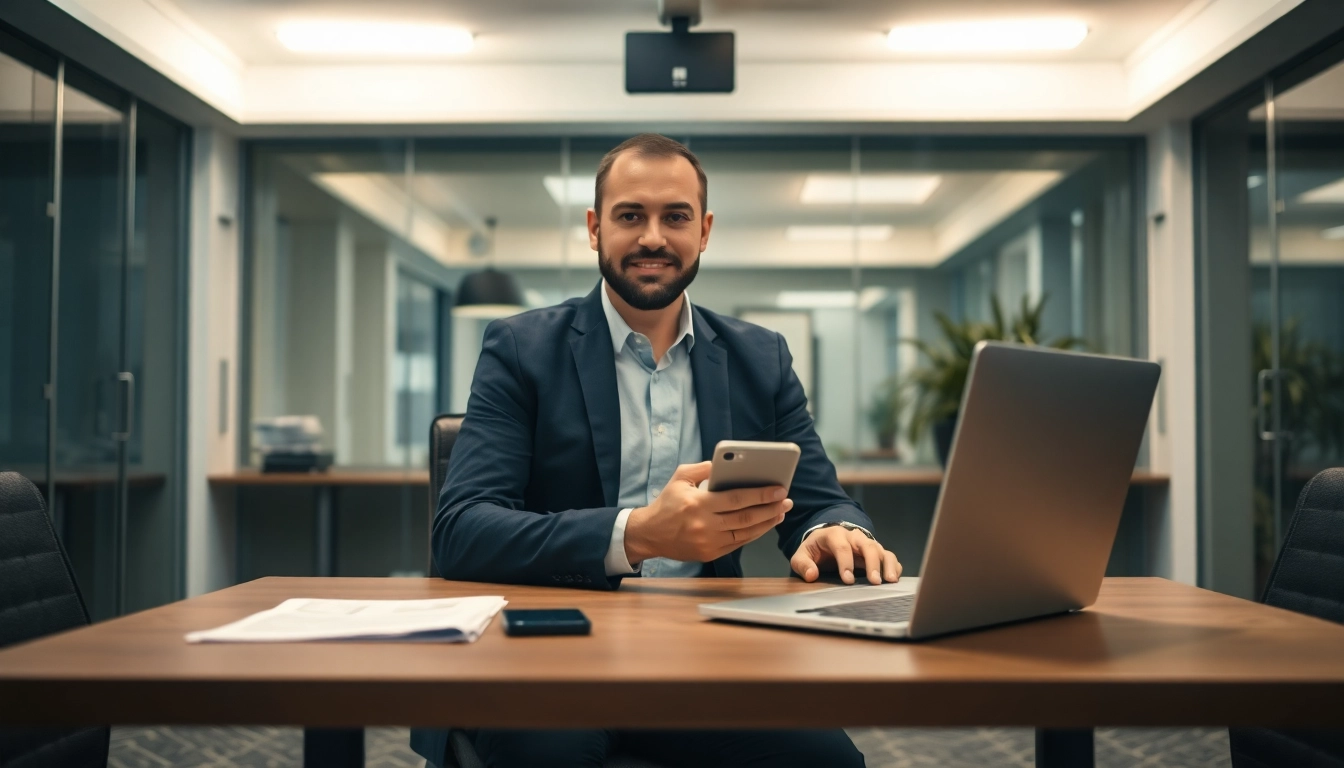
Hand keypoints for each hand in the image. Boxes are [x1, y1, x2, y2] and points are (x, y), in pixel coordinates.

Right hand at [625, 461, 792, 564]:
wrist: (649, 534)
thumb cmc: (666, 503)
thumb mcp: (680, 478)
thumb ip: (704, 468)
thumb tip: (727, 464)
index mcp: (698, 504)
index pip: (737, 498)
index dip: (761, 494)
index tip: (779, 489)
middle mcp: (705, 525)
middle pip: (746, 517)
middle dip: (770, 508)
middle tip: (786, 501)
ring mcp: (708, 542)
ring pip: (746, 533)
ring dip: (767, 523)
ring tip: (780, 512)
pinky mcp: (709, 553)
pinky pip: (738, 544)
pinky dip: (753, 534)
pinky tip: (764, 524)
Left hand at [791, 526, 900, 584]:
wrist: (826, 540)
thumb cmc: (815, 550)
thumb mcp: (802, 555)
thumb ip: (803, 564)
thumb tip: (811, 575)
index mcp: (834, 535)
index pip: (842, 546)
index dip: (846, 563)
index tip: (848, 581)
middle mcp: (853, 537)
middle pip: (867, 545)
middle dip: (872, 563)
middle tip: (874, 582)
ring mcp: (866, 543)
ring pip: (880, 550)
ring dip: (887, 565)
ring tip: (891, 581)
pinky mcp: (875, 552)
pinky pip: (889, 556)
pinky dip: (894, 566)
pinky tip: (894, 579)